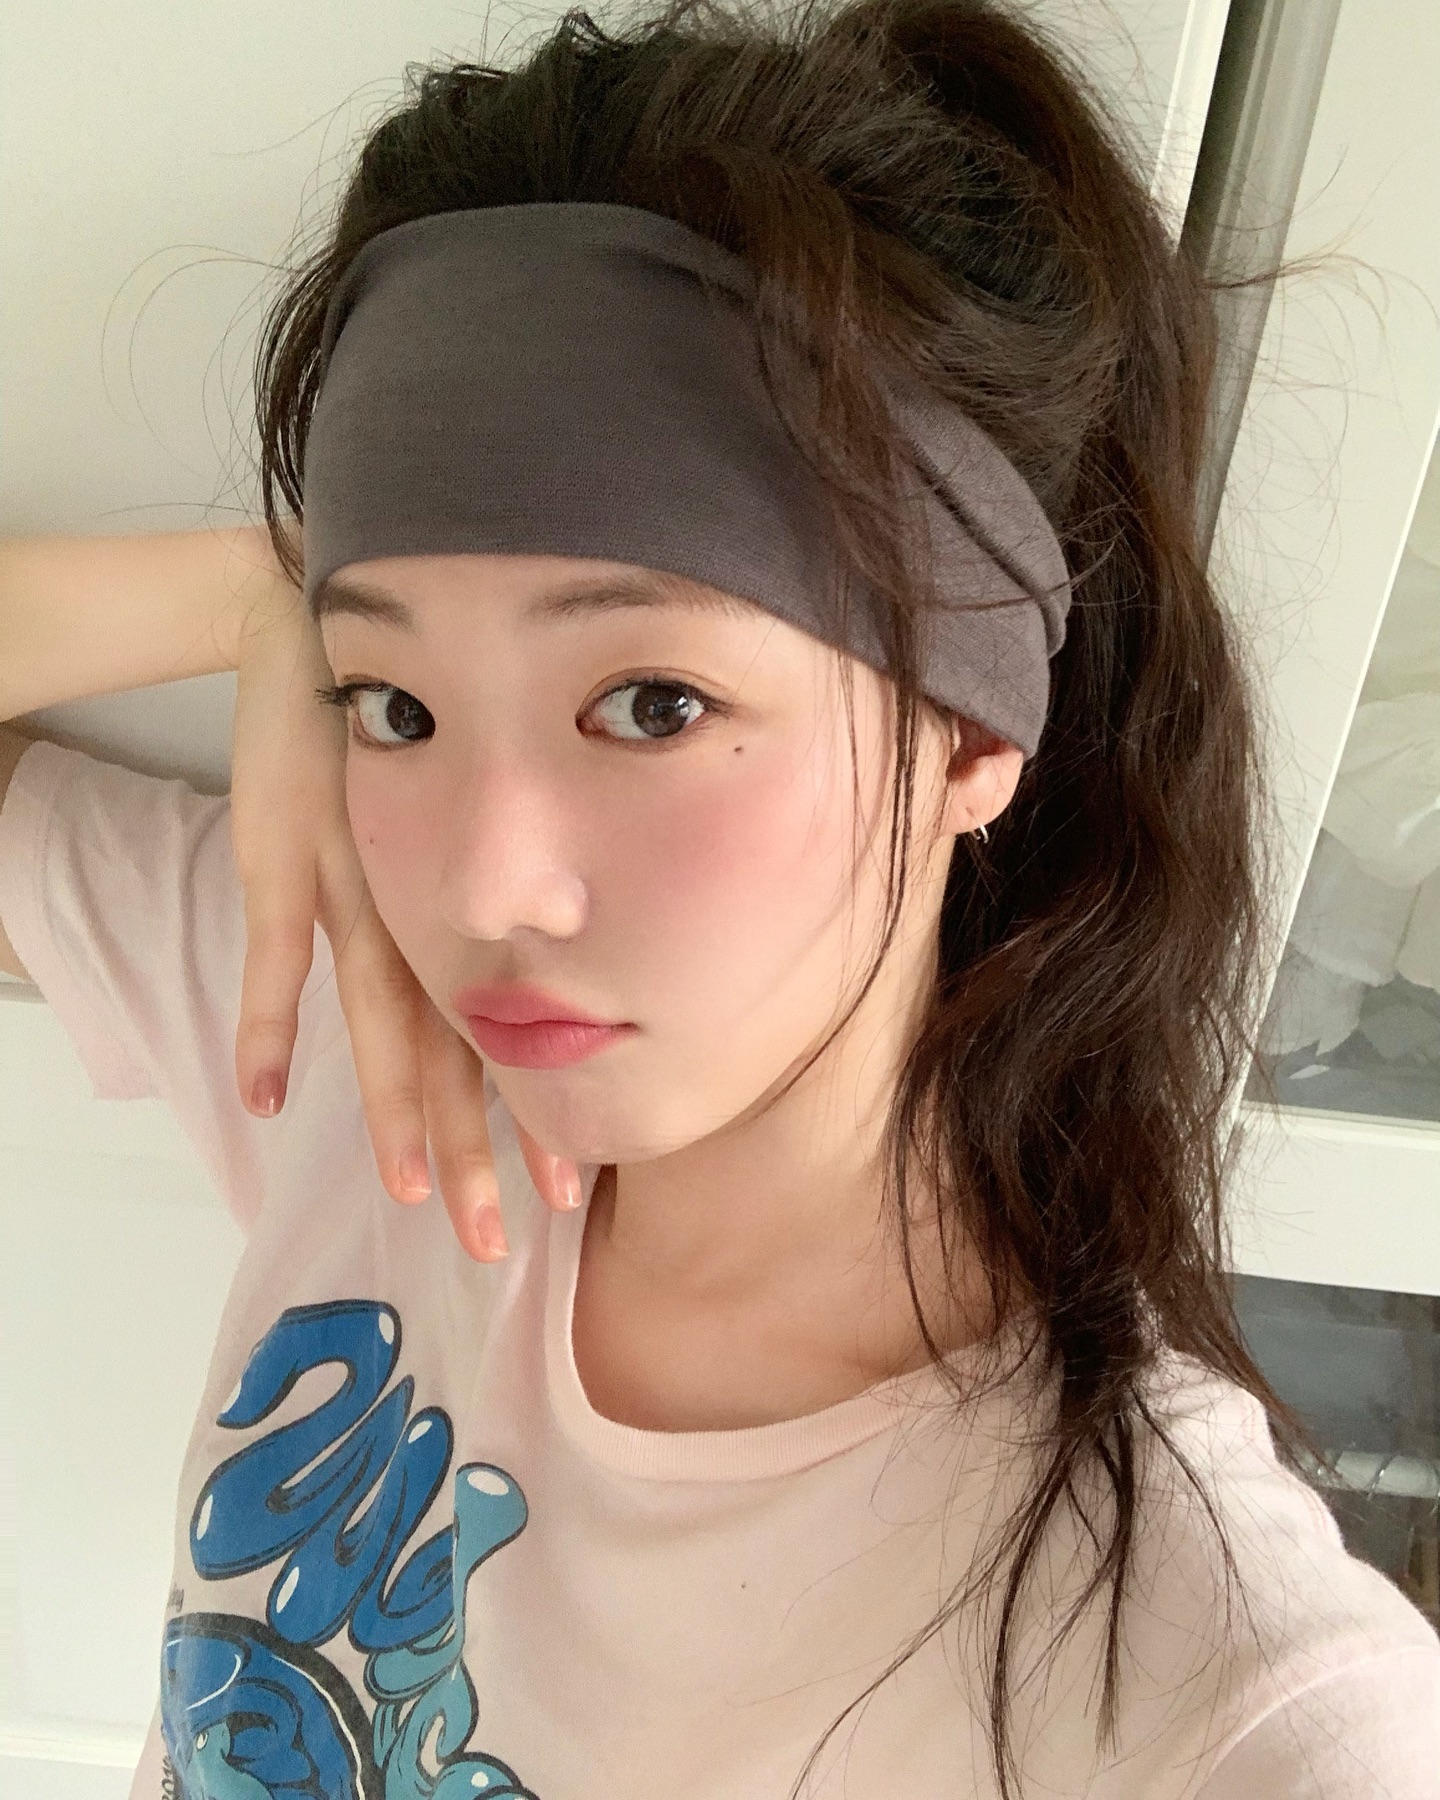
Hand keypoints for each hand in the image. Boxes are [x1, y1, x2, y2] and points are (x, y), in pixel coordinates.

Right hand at [227, 524, 582, 1258]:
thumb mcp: (458, 828)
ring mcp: (354, 893)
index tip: (570, 1195)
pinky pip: (277, 955)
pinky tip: (264, 1099)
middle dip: (474, 1150)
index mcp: (463, 917)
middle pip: (452, 1055)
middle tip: (501, 1238)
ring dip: (396, 1114)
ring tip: (408, 1195)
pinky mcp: (286, 861)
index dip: (530, 1121)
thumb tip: (531, 1003)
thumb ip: (476, 915)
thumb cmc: (409, 741)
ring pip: (382, 1023)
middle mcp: (423, 918)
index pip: (505, 1043)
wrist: (326, 638)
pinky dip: (269, 1026)